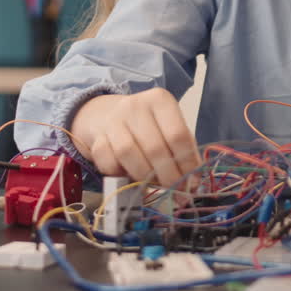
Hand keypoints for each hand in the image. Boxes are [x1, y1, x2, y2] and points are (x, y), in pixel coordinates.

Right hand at [72, 88, 200, 185]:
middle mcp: (135, 106)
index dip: (186, 163)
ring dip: (144, 177)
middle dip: (167, 175)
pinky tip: (129, 176)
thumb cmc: (147, 126)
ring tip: (153, 184)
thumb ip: (182, 150)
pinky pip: (109, 163)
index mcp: (160, 100)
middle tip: (174, 190)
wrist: (106, 115)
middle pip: (154, 148)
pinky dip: (121, 175)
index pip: (178, 135)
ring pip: (129, 154)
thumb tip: (193, 182)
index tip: (191, 181)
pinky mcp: (97, 138)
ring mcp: (113, 121)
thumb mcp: (169, 128)